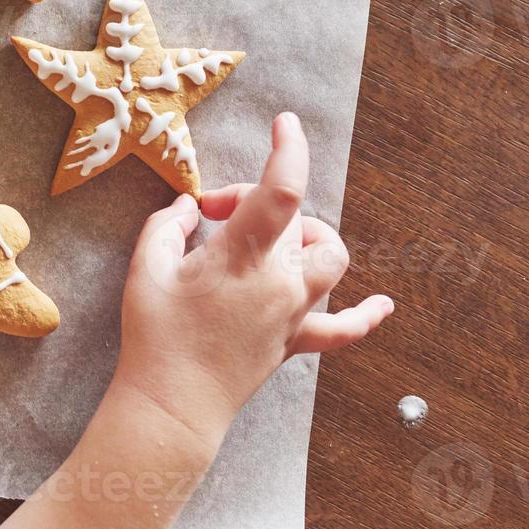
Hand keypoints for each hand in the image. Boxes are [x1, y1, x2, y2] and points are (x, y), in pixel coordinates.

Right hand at [116, 111, 393, 441]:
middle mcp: (280, 282)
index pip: (280, 192)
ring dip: (304, 235)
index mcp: (242, 258)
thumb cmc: (155, 337)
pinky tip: (384, 305)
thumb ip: (167, 225)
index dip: (288, 151)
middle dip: (253, 201)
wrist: (173, 405)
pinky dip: (366, 314)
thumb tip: (189, 208)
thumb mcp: (145, 269)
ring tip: (266, 239)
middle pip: (294, 218)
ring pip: (329, 258)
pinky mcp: (295, 341)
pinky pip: (343, 328)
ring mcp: (294, 313)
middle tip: (210, 215)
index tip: (284, 124)